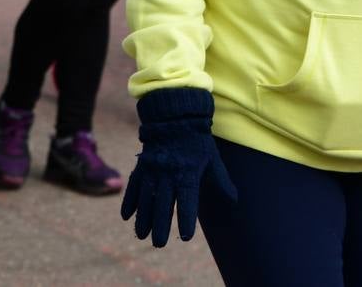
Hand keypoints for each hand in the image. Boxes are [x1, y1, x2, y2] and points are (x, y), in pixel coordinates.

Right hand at [122, 89, 237, 247]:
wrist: (175, 117)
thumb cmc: (198, 142)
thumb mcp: (212, 160)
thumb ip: (221, 182)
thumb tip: (235, 201)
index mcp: (188, 171)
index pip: (188, 199)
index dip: (187, 218)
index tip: (186, 236)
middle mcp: (169, 172)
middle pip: (163, 203)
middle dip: (160, 225)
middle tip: (159, 244)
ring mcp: (153, 168)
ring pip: (145, 197)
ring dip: (143, 218)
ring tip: (141, 235)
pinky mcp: (142, 165)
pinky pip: (133, 185)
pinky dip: (129, 201)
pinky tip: (126, 217)